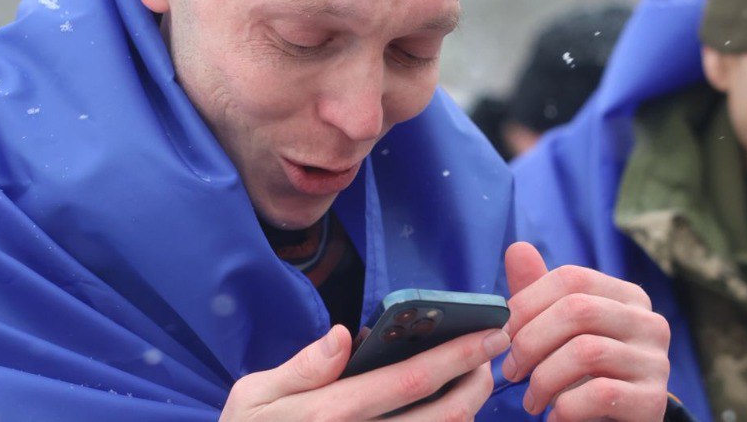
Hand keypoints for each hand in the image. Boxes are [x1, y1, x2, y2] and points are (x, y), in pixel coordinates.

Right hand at [220, 324, 509, 420]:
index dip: (458, 356)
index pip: (411, 381)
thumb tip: (341, 334)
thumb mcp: (253, 396)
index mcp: (332, 413)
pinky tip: (447, 410)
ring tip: (474, 378)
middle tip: (493, 352)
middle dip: (478, 381)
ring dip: (469, 408)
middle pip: (444, 416)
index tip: (488, 332)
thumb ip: (302, 367)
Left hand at [501, 242, 670, 421]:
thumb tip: (516, 247)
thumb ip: (538, 292)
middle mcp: (649, 322)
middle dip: (530, 341)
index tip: (502, 333)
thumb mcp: (558, 330)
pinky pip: (600, 393)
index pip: (571, 278)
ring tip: (531, 400)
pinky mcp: (653, 399)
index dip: (527, 302)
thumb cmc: (583, 371)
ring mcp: (656, 361)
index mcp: (626, 296)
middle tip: (510, 370)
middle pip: (577, 310)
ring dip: (544, 379)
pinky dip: (565, 408)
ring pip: (586, 352)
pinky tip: (554, 417)